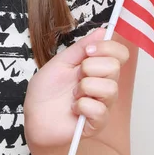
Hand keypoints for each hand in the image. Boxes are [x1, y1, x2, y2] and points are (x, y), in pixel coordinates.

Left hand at [23, 27, 129, 147]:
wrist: (33, 115)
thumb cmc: (46, 90)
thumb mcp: (60, 62)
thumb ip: (81, 47)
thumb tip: (103, 31)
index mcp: (97, 68)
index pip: (120, 53)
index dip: (107, 48)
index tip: (88, 51)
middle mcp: (104, 85)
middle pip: (115, 67)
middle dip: (90, 67)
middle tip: (76, 76)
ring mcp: (102, 104)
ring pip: (110, 88)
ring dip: (85, 87)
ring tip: (73, 94)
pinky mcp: (97, 123)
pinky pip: (100, 110)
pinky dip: (82, 106)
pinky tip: (74, 109)